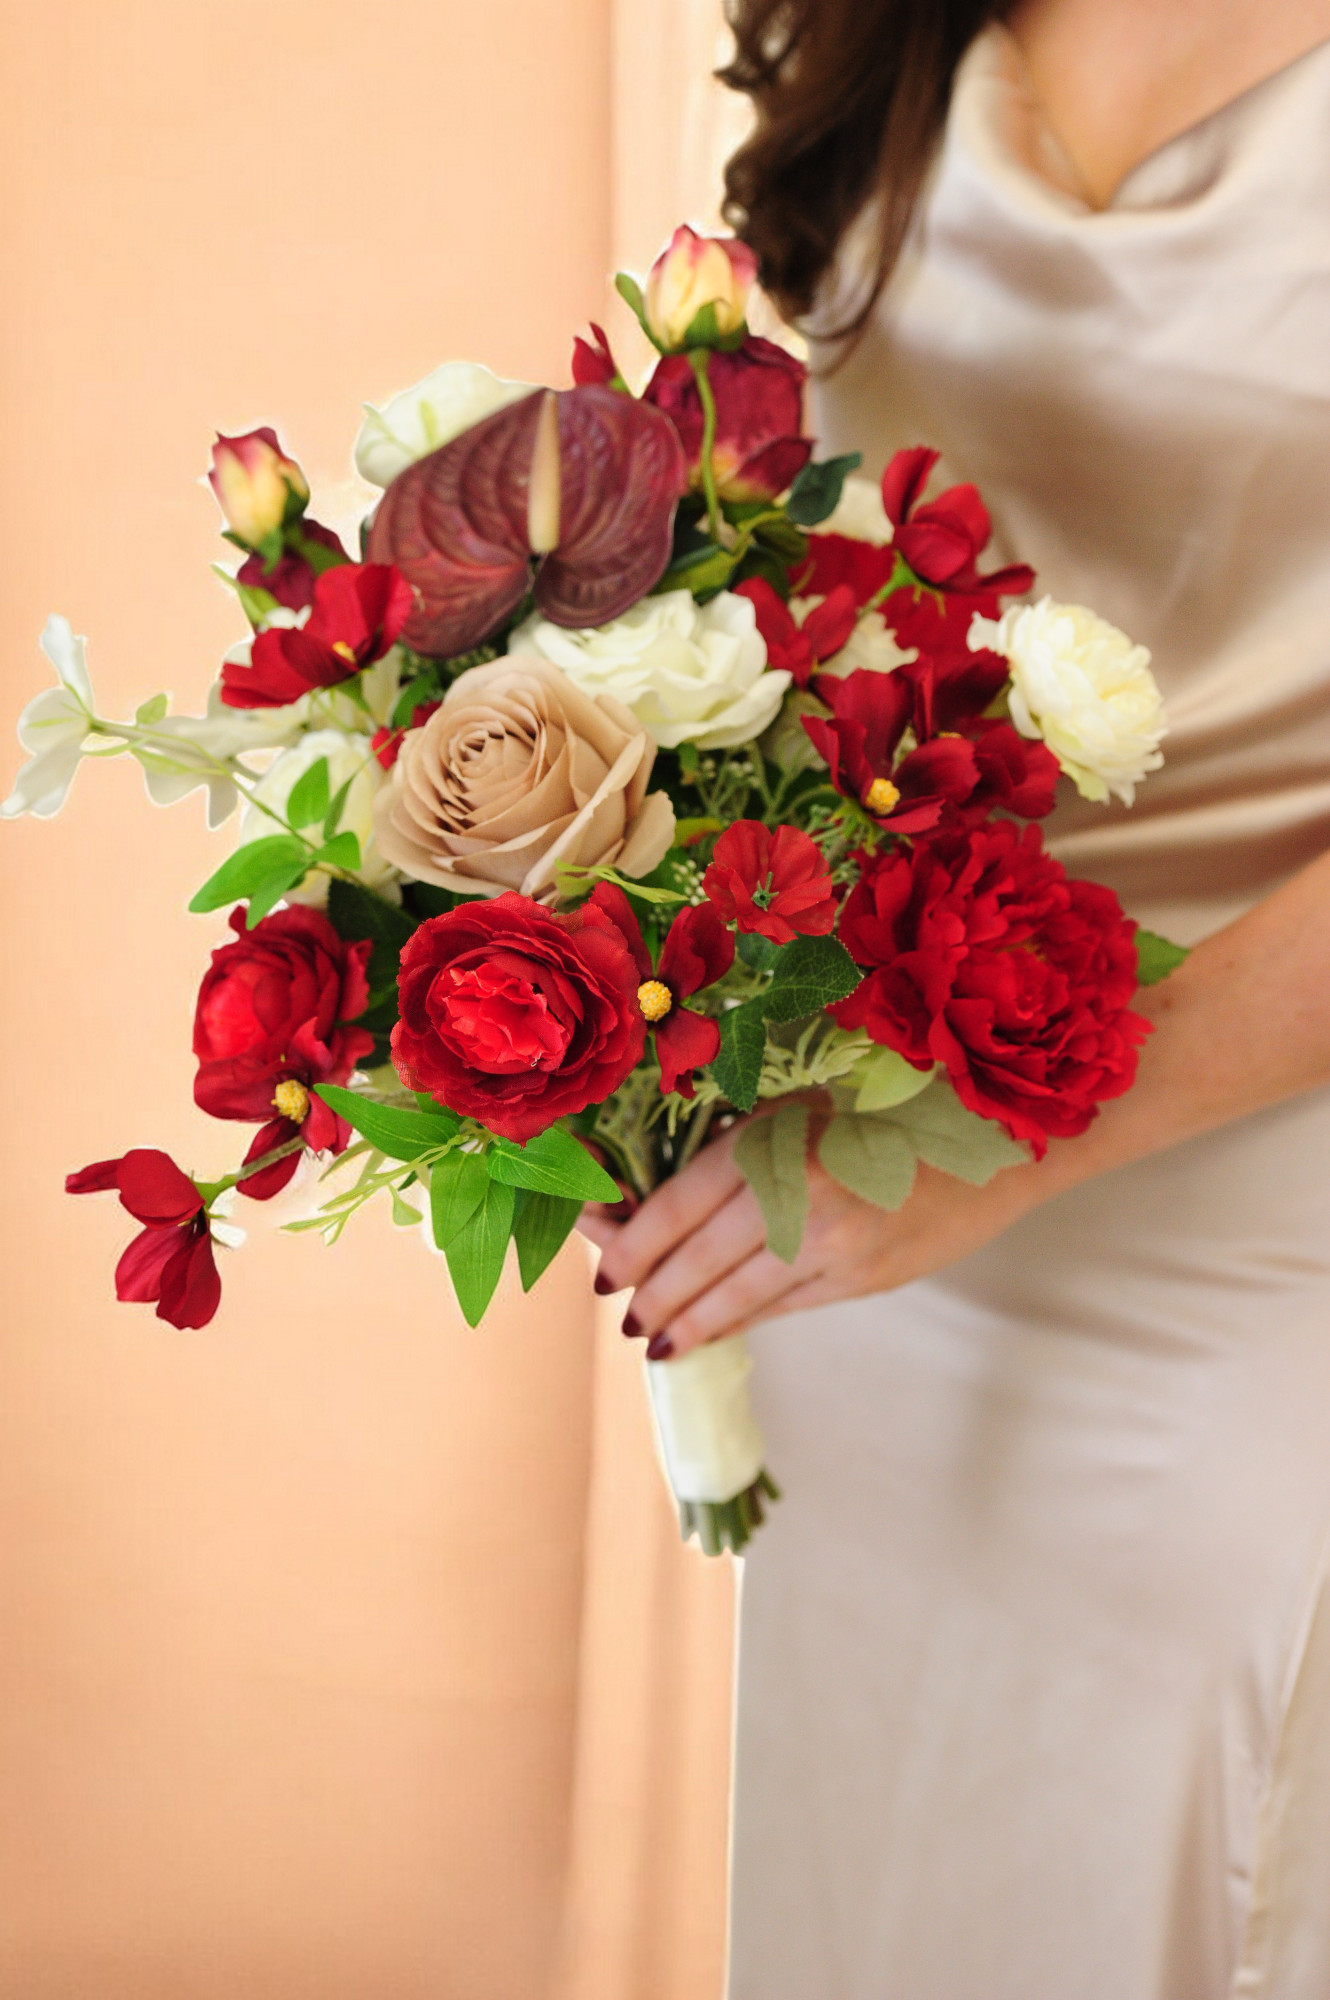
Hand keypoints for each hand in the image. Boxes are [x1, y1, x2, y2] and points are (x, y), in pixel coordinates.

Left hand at [578, 1108, 1040, 1358]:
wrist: (1000, 1137)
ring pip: (740, 1296)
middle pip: (698, 1259)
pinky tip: (715, 1331)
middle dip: (652, 1292)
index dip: (632, 1243)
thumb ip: (744, 1146)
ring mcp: (834, 1246)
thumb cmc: (897, 1101)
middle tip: (621, 1313)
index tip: (603, 1271)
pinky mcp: (866, 1280)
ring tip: (656, 1342)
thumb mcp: (809, 1103)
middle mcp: (798, 1195)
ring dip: (690, 1323)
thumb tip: (662, 1198)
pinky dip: (744, 1321)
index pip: (678, 1204)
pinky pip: (786, 1307)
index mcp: (775, 1138)